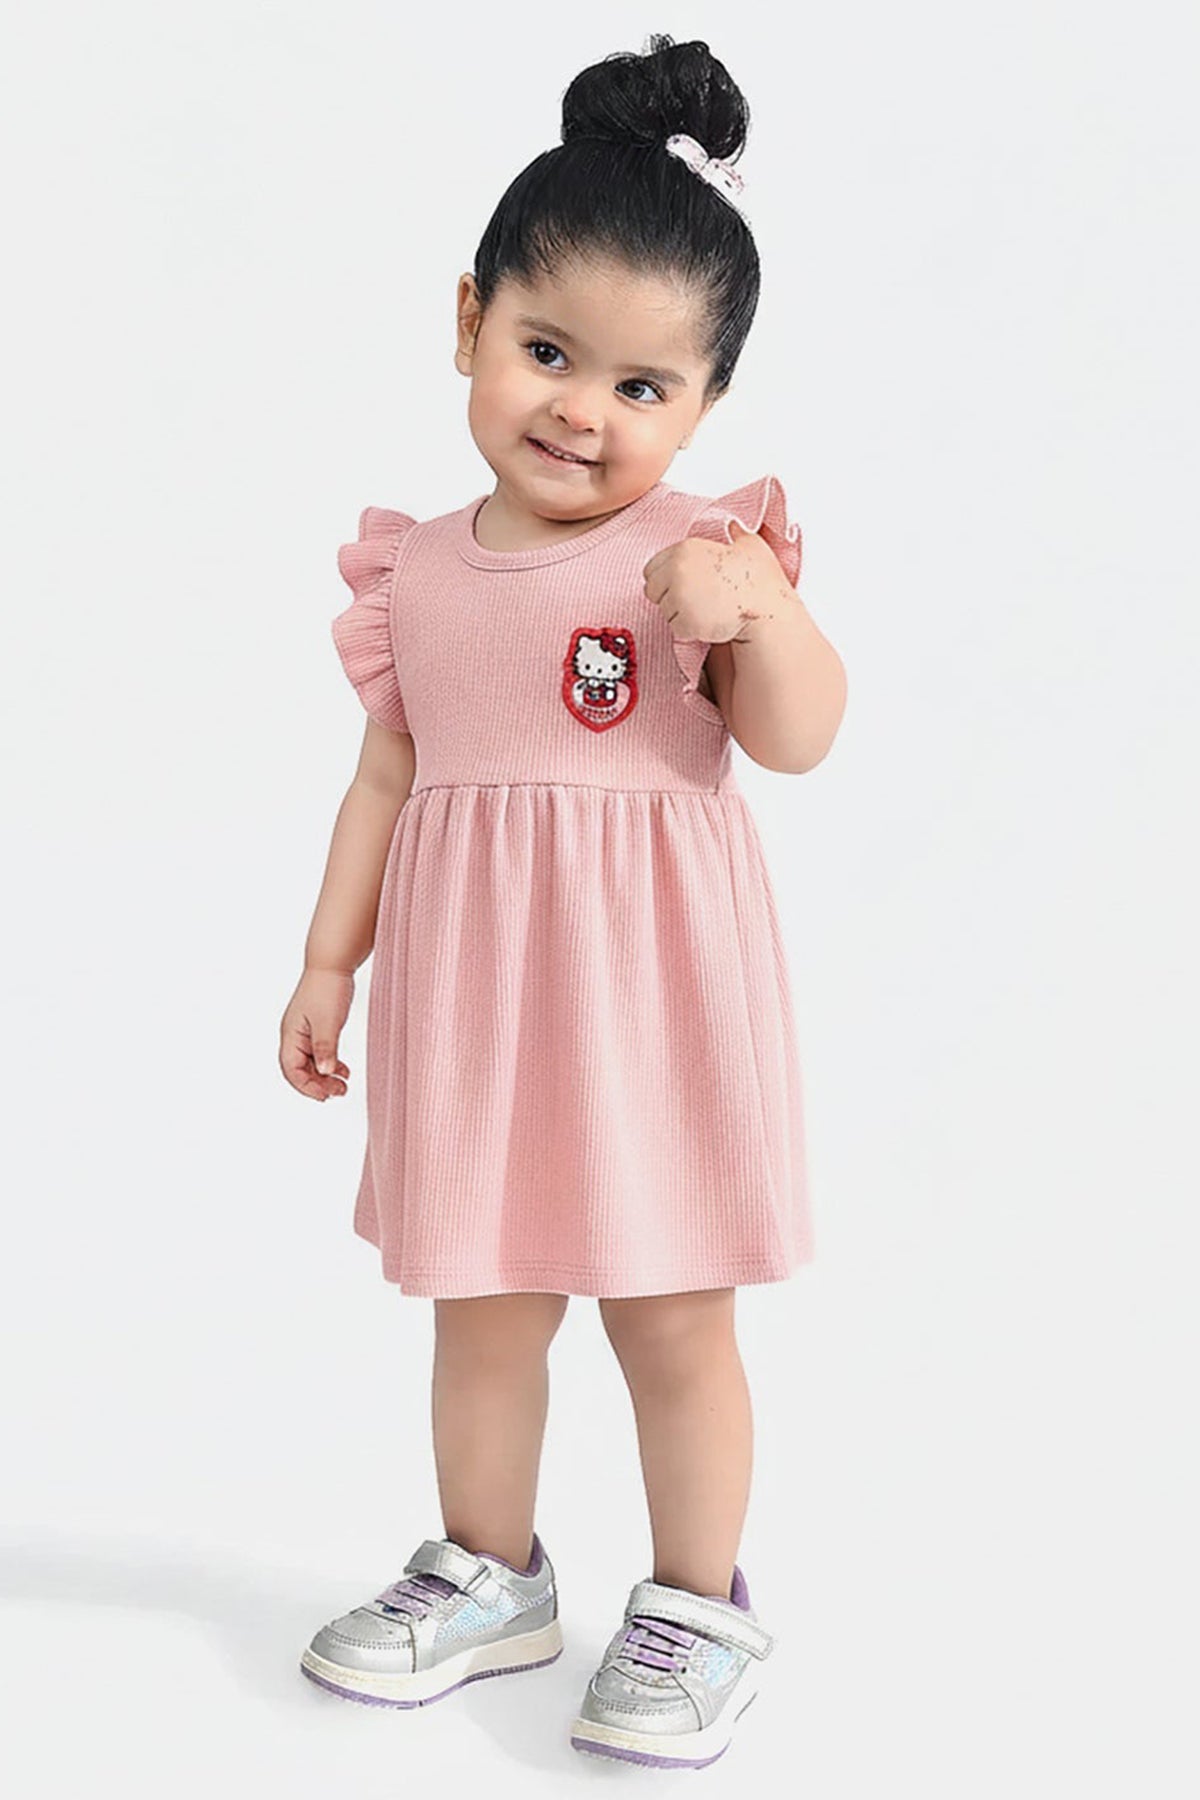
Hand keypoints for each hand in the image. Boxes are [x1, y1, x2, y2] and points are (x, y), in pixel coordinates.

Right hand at [279, 968, 354, 1100]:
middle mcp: (293, 1035)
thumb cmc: (328, 988)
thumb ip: (326, 1048)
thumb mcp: (329, 1022)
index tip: (326, 1096)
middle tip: (340, 1092)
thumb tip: (324, 1073)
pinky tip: (343, 1070)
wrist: (333, 964)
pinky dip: (330, 1063)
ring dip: (324, 1076)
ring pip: (310, 1063)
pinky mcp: (315, 1026)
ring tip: (343, 1085)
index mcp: (291, 1035)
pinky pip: (318, 1052)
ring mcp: (303, 1031)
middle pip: (299, 1070)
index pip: (291, 1070)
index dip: (307, 1087)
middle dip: (318, 1084)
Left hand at [642, 518, 787, 644]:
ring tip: (707, 609)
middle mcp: (677, 571)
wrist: (768, 611)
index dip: (667, 578)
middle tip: (696, 599)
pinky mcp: (684, 621)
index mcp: (686, 549)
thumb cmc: (760, 581)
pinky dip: (690, 630)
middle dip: (669, 596)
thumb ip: (737, 533)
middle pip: (653, 591)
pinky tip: (710, 622)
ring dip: (681, 614)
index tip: (685, 583)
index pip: (651, 568)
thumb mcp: (751, 546)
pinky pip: (677, 629)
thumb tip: (733, 525)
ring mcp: (679, 597)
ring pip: (665, 611)